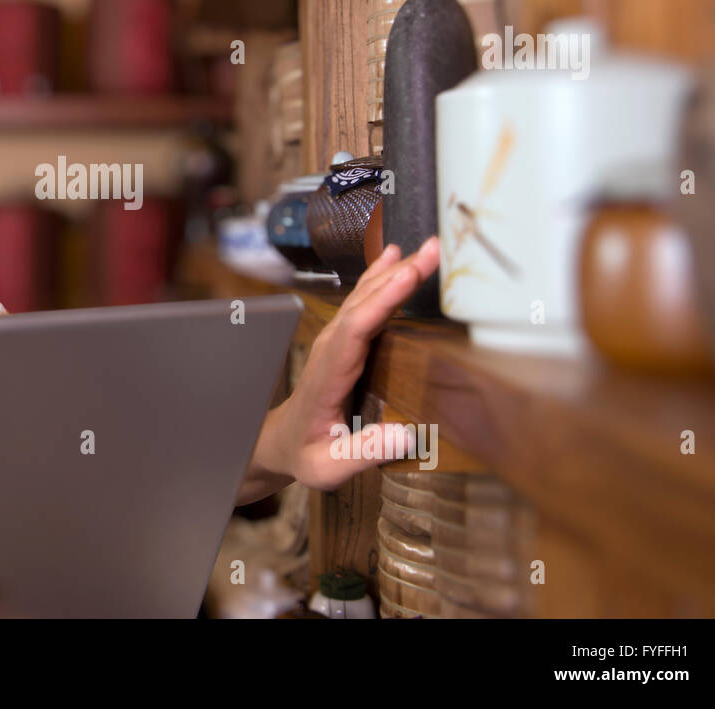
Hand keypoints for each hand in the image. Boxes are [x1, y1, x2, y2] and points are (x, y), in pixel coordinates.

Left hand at [268, 235, 440, 489]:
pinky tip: (394, 258)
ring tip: (425, 248)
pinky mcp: (343, 339)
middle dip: (398, 274)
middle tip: (433, 251)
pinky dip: (380, 277)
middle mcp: (330, 348)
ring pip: (364, 297)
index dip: (382, 300)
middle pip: (364, 302)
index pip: (355, 328)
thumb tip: (406, 436)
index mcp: (328, 374)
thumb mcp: (328, 466)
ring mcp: (334, 340)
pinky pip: (363, 302)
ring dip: (394, 270)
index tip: (407, 276)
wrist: (282, 441)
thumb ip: (363, 452)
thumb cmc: (306, 453)